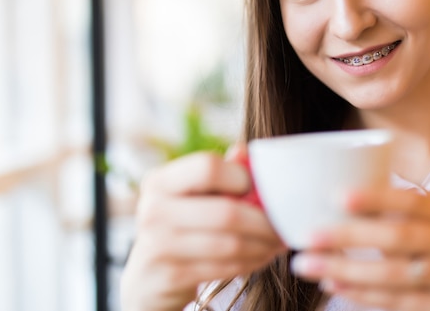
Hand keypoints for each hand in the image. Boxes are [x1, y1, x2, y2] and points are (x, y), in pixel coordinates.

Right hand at [120, 146, 284, 310]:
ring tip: (276, 242)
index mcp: (160, 181)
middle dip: (264, 222)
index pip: (208, 167)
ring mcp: (158, 245)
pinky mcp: (170, 276)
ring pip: (230, 244)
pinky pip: (225, 268)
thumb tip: (246, 151)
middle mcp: (153, 210)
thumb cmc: (179, 227)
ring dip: (262, 245)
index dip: (241, 176)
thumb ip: (219, 172)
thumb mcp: (191, 195)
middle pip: (226, 212)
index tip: (258, 189)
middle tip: (283, 225)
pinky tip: (260, 257)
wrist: (147, 277)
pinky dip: (251, 263)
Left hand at [290, 187, 429, 310]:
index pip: (412, 202)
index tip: (338, 196)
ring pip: (392, 275)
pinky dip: (360, 294)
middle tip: (308, 236)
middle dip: (349, 236)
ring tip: (308, 264)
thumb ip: (399, 213)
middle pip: (398, 238)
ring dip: (345, 269)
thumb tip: (335, 201)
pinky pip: (395, 302)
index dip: (376, 198)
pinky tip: (333, 285)